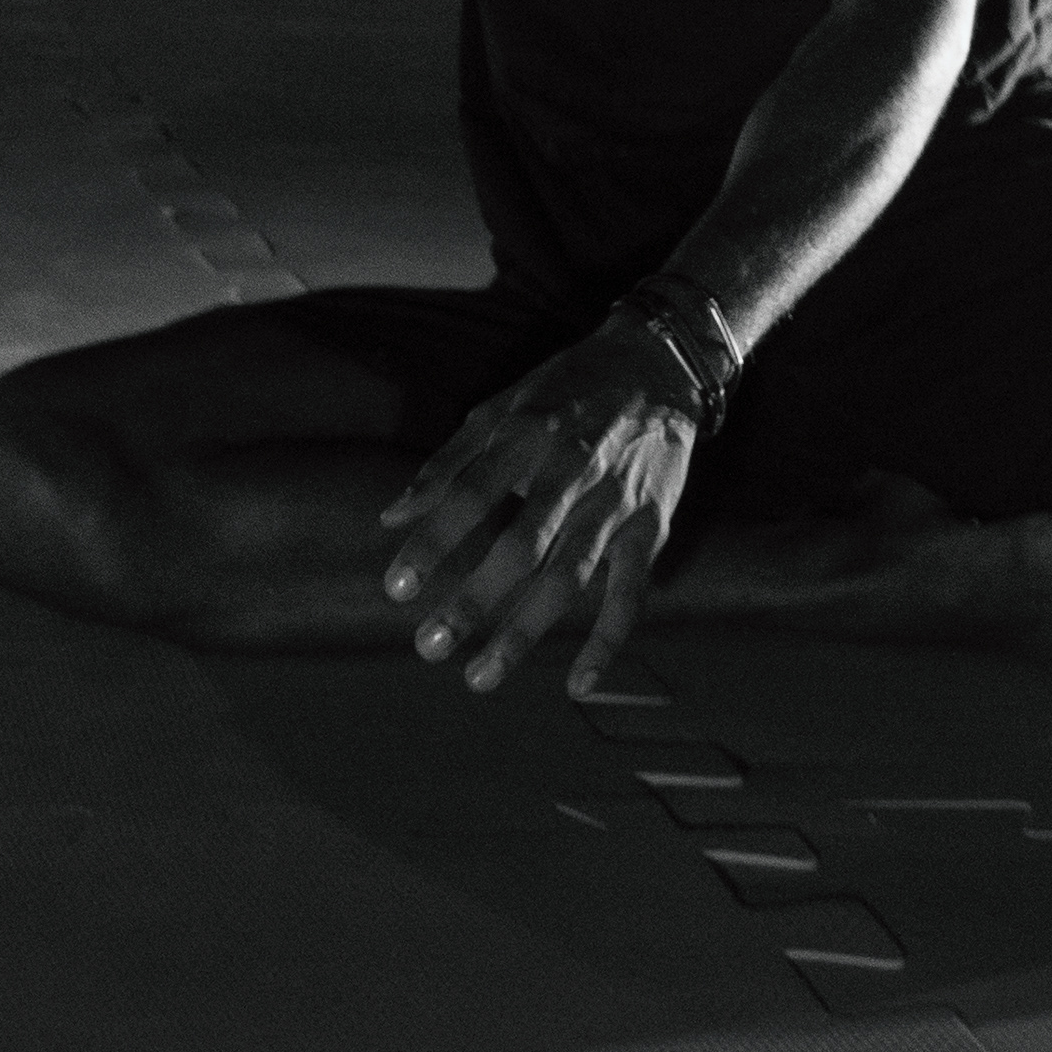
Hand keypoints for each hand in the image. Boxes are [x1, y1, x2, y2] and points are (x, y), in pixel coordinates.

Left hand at [377, 324, 696, 699]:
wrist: (659, 367)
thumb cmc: (566, 389)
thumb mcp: (503, 405)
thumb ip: (448, 462)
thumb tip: (392, 515)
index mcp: (526, 435)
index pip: (470, 495)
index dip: (432, 542)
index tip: (396, 589)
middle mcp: (571, 470)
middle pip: (519, 546)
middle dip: (473, 600)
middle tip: (429, 647)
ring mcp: (614, 503)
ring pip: (568, 577)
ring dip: (524, 631)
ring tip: (480, 677)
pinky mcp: (650, 527)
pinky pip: (630, 593)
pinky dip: (607, 640)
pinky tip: (577, 684)